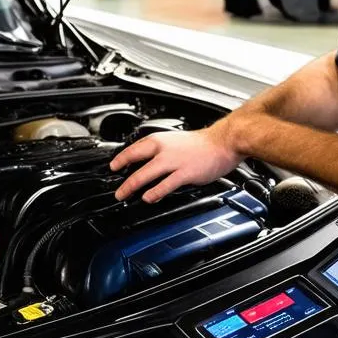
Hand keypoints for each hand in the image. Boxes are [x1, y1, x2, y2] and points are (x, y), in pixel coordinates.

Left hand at [110, 122, 242, 202]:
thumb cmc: (204, 144)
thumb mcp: (177, 140)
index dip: (121, 159)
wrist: (224, 142)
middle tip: (117, 190)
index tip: (113, 167)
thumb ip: (162, 150)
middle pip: (135, 161)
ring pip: (145, 174)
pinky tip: (148, 198)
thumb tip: (149, 162)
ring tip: (124, 195)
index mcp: (162, 140)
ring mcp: (174, 161)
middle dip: (122, 177)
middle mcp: (165, 149)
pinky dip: (154, 192)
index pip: (134, 148)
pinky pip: (165, 184)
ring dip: (131, 186)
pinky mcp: (185, 173)